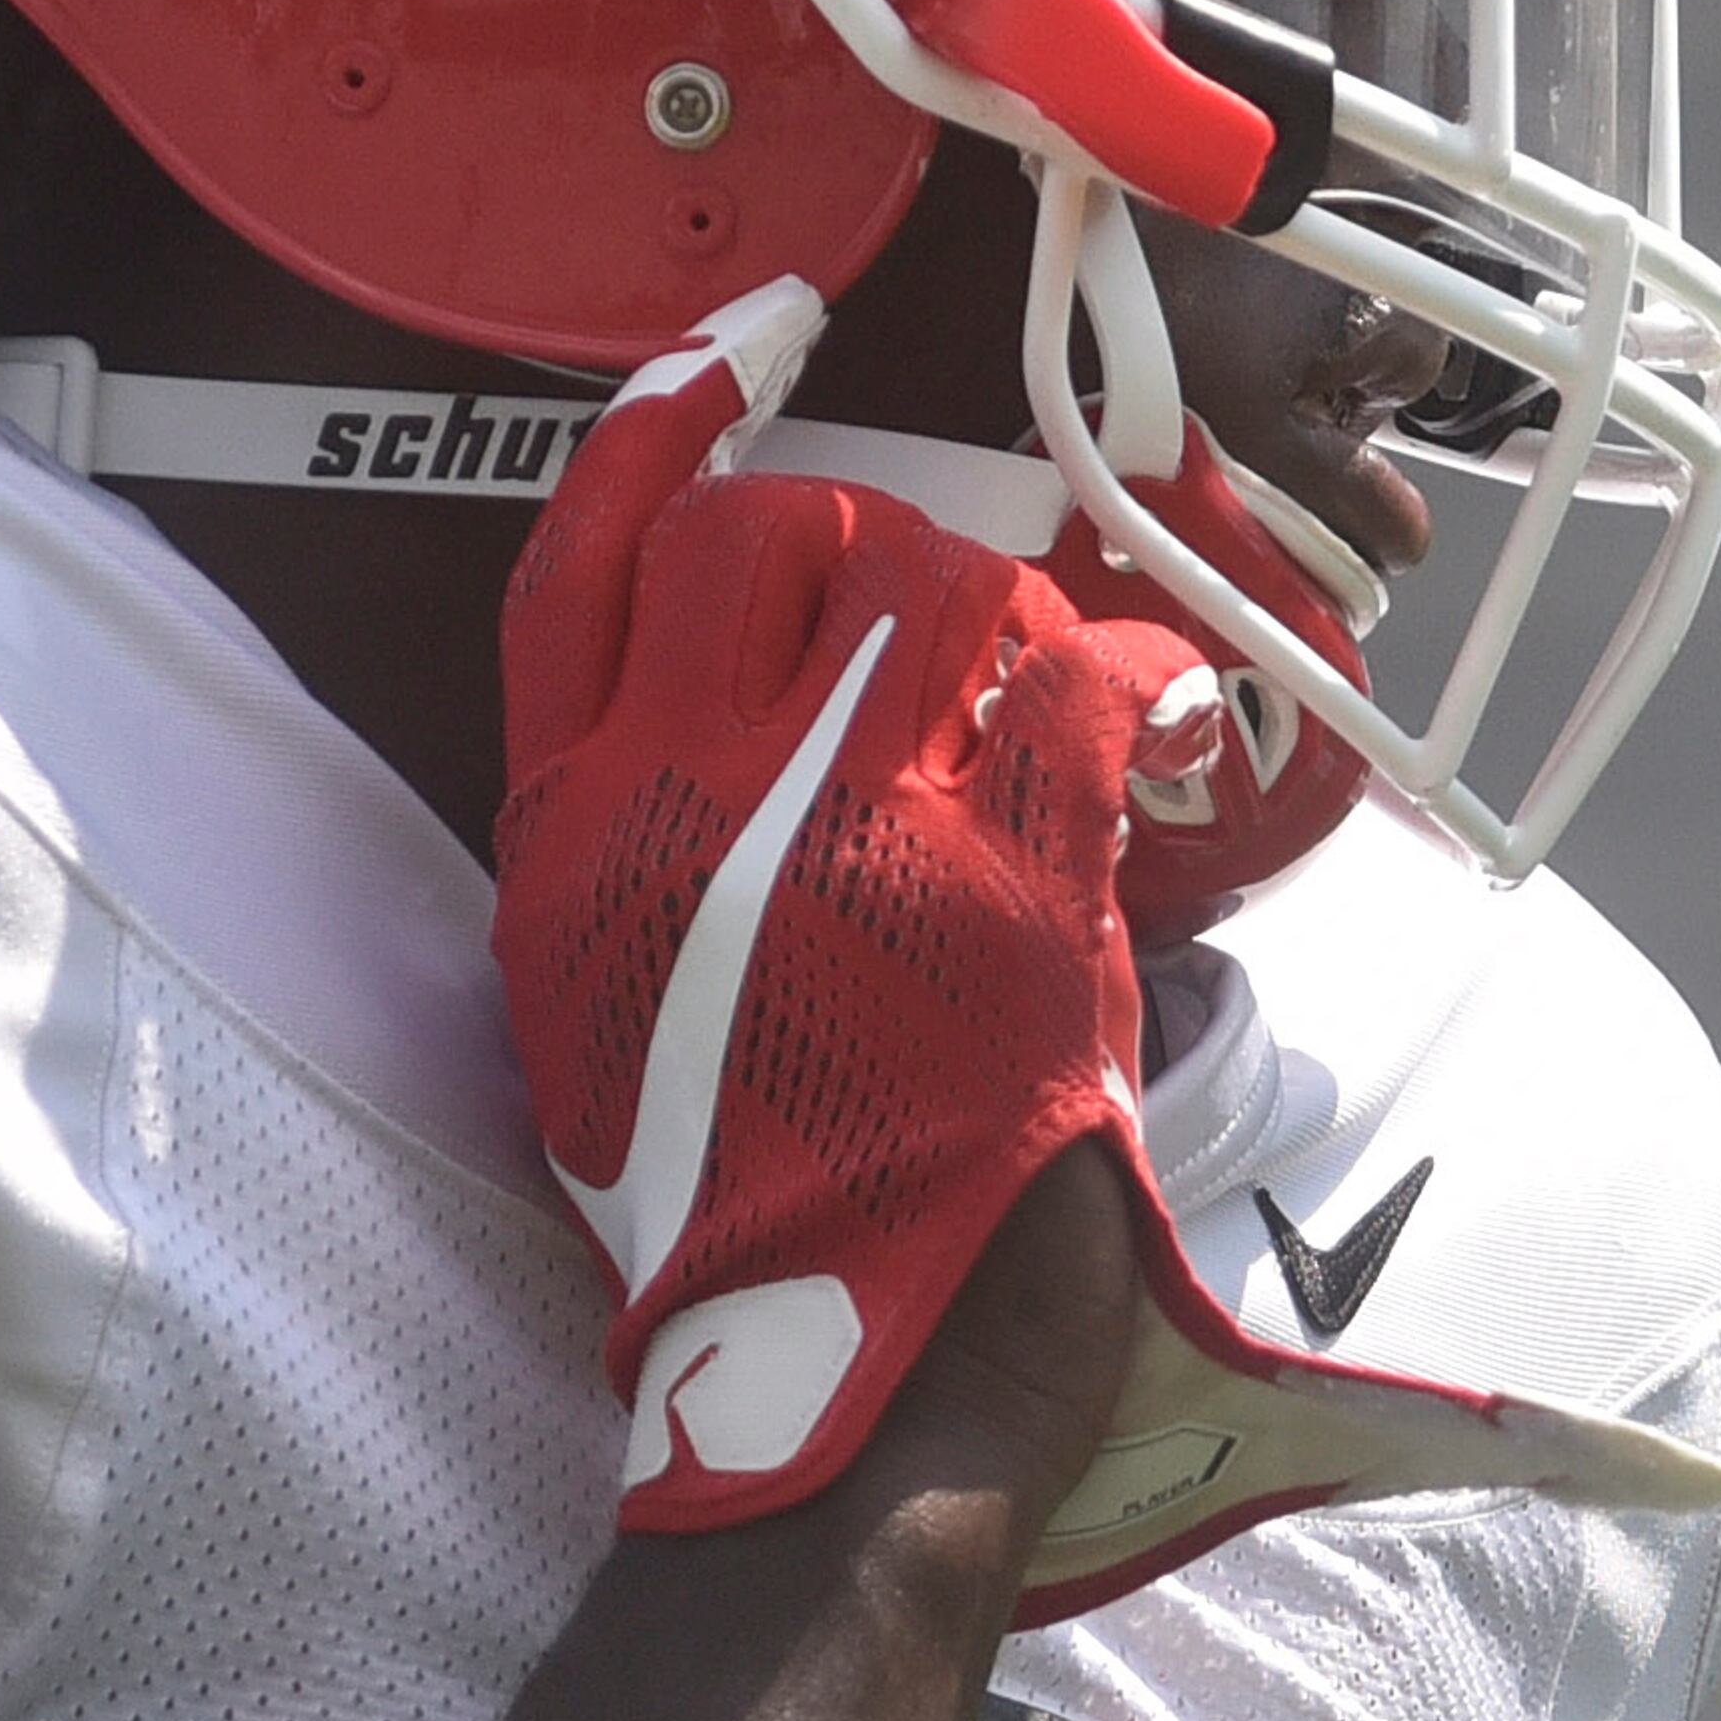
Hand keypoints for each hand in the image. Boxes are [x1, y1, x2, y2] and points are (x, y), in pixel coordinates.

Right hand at [494, 321, 1216, 1532]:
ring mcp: (836, 830)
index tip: (746, 338)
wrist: (825, 1382)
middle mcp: (679, 806)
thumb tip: (756, 720)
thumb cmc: (735, 1223)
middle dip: (862, 548)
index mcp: (569, 839)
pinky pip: (1082, 683)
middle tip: (923, 638)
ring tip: (1023, 718)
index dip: (659, 423)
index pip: (580, 563)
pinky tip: (1151, 730)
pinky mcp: (996, 881)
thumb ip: (651, 851)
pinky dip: (1136, 686)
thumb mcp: (612, 1016)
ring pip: (932, 576)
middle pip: (761, 532)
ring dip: (998, 614)